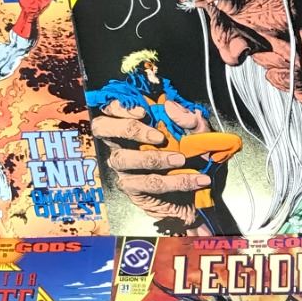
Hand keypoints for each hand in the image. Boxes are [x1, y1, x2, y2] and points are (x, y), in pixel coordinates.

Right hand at [92, 103, 209, 222]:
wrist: (198, 193)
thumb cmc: (191, 156)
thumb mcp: (196, 134)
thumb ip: (188, 120)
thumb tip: (171, 107)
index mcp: (132, 125)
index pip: (110, 109)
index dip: (119, 107)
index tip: (143, 111)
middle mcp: (120, 143)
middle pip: (103, 128)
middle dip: (129, 128)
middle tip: (158, 137)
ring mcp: (123, 167)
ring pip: (123, 158)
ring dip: (153, 158)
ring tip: (180, 159)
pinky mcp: (133, 188)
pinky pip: (148, 183)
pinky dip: (175, 181)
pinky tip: (195, 179)